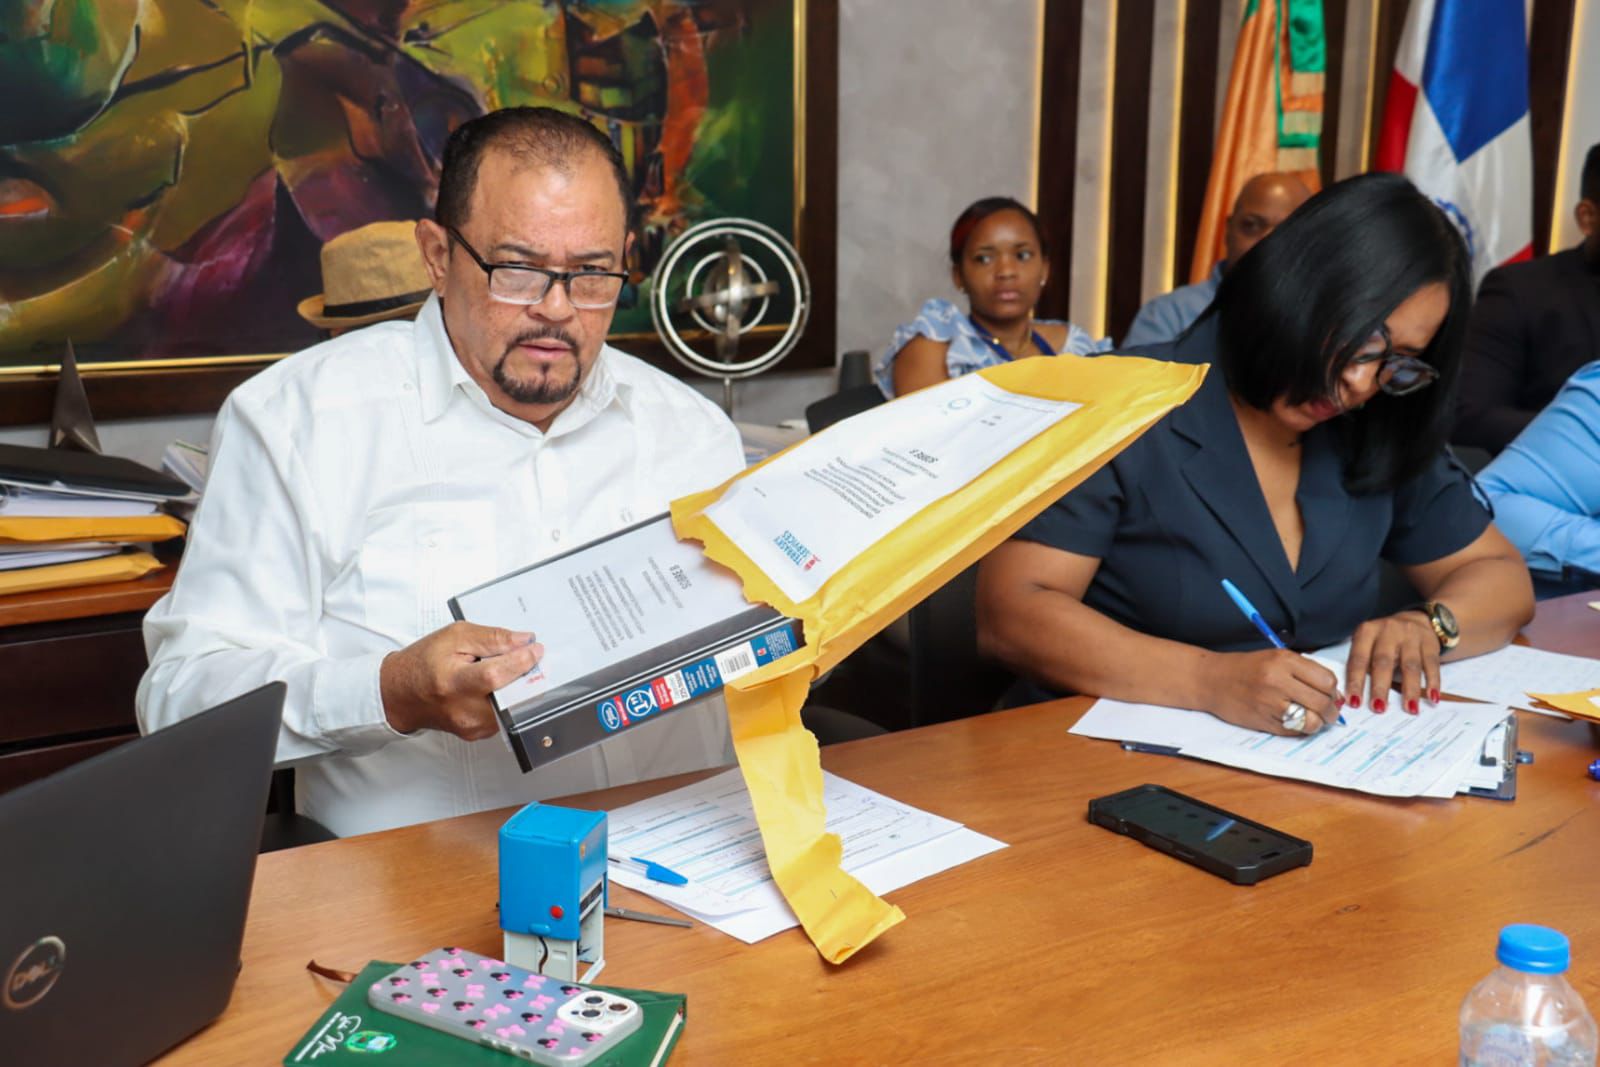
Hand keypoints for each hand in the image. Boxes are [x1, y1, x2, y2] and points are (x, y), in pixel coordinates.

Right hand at [380, 622, 543, 738]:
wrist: (400, 694)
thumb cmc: (422, 663)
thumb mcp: (454, 637)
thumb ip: (492, 638)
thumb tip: (524, 641)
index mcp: (453, 683)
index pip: (496, 675)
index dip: (522, 661)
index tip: (536, 648)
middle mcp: (464, 710)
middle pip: (511, 695)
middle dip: (526, 675)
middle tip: (530, 658)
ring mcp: (472, 726)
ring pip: (512, 706)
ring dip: (516, 686)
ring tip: (505, 670)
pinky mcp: (477, 734)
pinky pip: (504, 714)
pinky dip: (506, 697)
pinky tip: (495, 685)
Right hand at [1198, 649, 1343, 734]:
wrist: (1211, 679)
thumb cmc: (1245, 668)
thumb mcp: (1276, 658)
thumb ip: (1305, 672)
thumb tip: (1335, 696)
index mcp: (1284, 660)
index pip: (1326, 680)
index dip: (1333, 691)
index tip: (1330, 695)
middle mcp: (1277, 680)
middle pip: (1322, 702)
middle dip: (1330, 711)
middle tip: (1327, 712)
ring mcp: (1269, 703)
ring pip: (1311, 721)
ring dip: (1317, 723)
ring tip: (1312, 719)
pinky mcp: (1263, 721)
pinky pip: (1294, 731)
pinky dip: (1300, 729)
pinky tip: (1294, 721)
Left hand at [1344, 611, 1440, 715]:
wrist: (1415, 619)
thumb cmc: (1384, 640)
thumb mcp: (1368, 644)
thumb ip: (1363, 666)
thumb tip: (1356, 698)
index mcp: (1366, 632)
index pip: (1358, 660)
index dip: (1355, 681)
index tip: (1355, 702)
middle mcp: (1387, 631)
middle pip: (1383, 662)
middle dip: (1380, 687)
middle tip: (1379, 708)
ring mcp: (1410, 635)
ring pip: (1410, 665)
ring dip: (1410, 689)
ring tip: (1410, 709)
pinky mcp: (1430, 642)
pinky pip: (1432, 664)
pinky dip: (1433, 682)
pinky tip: (1432, 697)